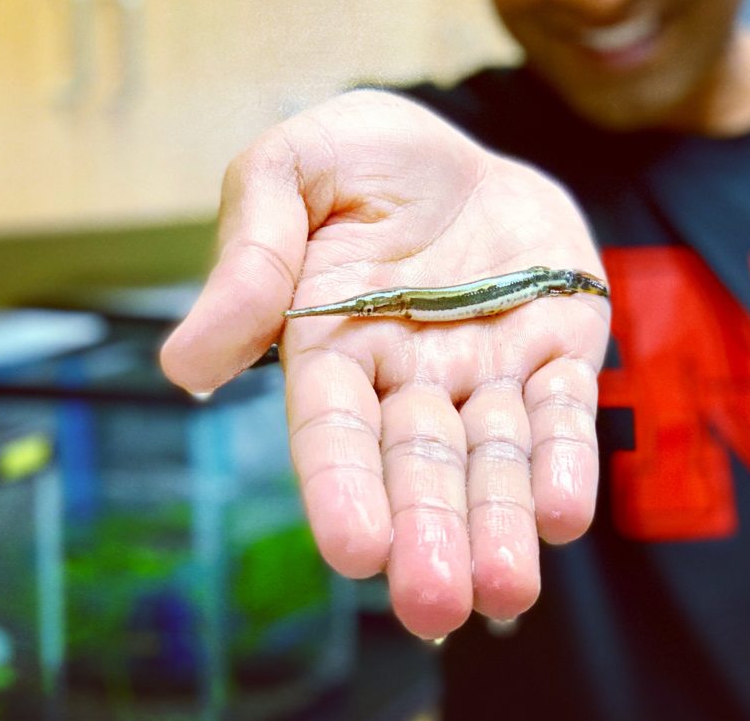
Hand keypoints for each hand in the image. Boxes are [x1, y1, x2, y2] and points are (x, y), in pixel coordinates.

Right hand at [160, 90, 609, 637]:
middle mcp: (408, 377)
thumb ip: (251, 255)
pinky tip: (563, 514)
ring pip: (493, 460)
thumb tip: (184, 363)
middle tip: (435, 604)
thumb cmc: (362, 159)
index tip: (356, 549)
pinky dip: (565, 462)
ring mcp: (486, 371)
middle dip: (427, 532)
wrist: (461, 146)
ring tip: (505, 588)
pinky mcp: (557, 351)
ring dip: (499, 523)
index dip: (342, 489)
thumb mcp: (292, 169)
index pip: (333, 431)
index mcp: (332, 346)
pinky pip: (563, 413)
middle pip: (417, 465)